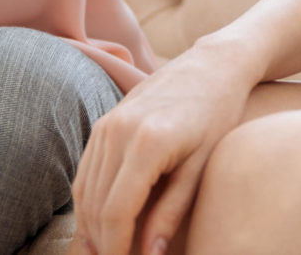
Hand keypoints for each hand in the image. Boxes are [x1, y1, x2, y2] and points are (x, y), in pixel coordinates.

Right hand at [69, 37, 262, 254]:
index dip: (116, 248)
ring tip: (101, 253)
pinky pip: (86, 171)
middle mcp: (118, 131)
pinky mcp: (104, 122)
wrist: (212, 65)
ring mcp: (106, 124)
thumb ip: (171, 211)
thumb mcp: (201, 165)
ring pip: (84, 190)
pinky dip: (87, 202)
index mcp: (147, 143)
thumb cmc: (217, 113)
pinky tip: (98, 224)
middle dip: (100, 243)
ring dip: (88, 227)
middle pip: (95, 205)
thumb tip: (150, 254)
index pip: (116, 211)